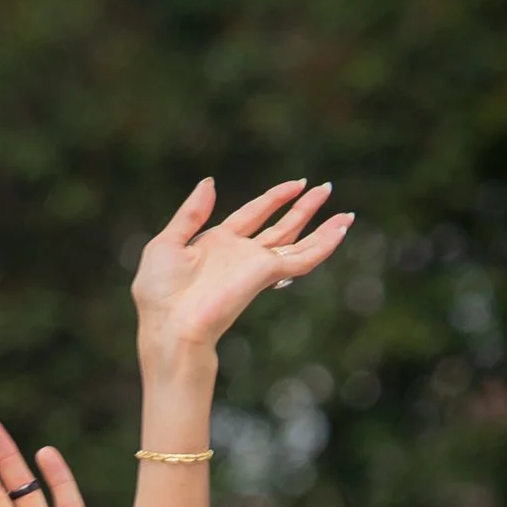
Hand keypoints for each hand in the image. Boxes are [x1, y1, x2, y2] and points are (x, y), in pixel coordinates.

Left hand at [133, 177, 352, 361]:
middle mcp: (241, 255)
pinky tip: (340, 231)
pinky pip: (302, 258)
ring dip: (322, 228)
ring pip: (298, 243)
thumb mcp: (167, 242)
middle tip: (326, 188)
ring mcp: (256, 266)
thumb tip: (210, 182)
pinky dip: (323, 245)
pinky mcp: (266, 274)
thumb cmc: (159, 292)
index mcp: (217, 244)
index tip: (296, 183)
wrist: (170, 324)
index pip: (253, 214)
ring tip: (346, 214)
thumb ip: (191, 212)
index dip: (275, 198)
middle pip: (282, 226)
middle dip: (304, 208)